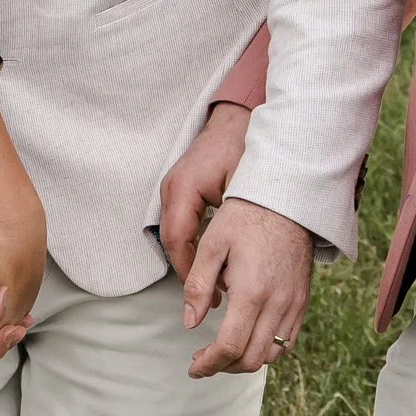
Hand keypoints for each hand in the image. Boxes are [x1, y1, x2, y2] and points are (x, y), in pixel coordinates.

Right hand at [158, 102, 254, 286]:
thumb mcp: (243, 186)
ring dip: (189, 259)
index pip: (177, 238)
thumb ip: (234, 222)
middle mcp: (172, 188)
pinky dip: (191, 244)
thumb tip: (236, 263)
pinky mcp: (181, 189)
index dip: (189, 270)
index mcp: (183, 187)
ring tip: (212, 285)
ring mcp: (174, 188)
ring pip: (173, 233)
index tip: (207, 295)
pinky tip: (210, 259)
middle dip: (188, 271)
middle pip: (170, 239)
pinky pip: (180, 223)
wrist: (240, 117)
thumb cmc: (244, 145)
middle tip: (210, 298)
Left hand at [183, 198, 313, 377]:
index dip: (209, 364)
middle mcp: (277, 304)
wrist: (288, 199)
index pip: (230, 346)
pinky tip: (248, 338)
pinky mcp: (302, 301)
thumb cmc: (246, 217)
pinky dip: (266, 349)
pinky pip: (287, 341)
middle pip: (251, 359)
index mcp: (252, 292)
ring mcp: (294, 304)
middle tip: (202, 360)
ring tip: (222, 351)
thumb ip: (198, 286)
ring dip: (244, 361)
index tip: (193, 367)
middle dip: (223, 367)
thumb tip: (189, 322)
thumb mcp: (212, 245)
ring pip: (271, 355)